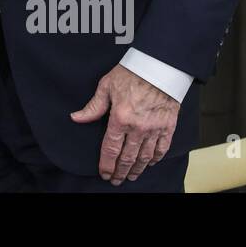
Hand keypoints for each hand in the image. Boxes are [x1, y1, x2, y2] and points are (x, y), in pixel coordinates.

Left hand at [69, 64, 179, 184]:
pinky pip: (162, 148)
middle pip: (127, 158)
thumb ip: (93, 107)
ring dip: (137, 169)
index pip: (110, 149)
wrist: (159, 66)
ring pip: (144, 157)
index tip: (104, 174)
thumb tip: (77, 118)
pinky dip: (155, 159)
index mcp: (120, 119)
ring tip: (131, 177)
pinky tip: (149, 163)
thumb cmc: (132, 73)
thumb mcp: (106, 86)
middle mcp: (138, 128)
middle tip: (116, 180)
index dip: (106, 164)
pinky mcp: (168, 126)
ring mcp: (154, 129)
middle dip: (120, 172)